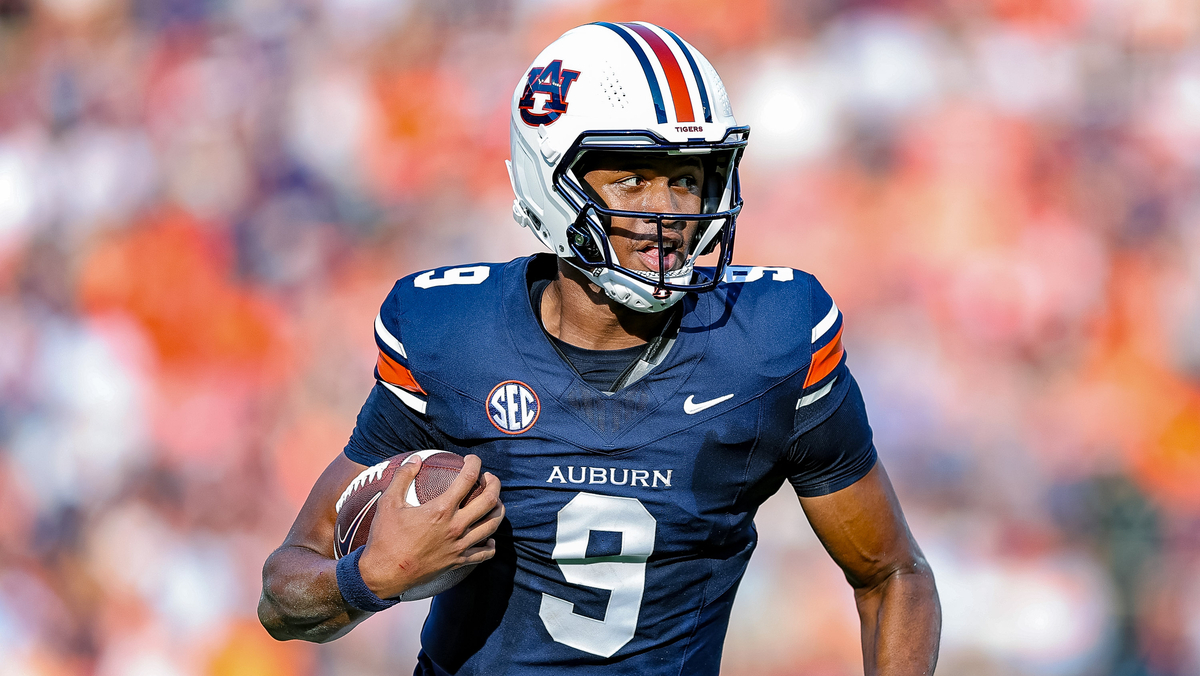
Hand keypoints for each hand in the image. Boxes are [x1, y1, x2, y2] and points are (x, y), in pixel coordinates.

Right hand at [357, 454, 503, 599]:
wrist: (384, 573)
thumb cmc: (385, 538)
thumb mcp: (388, 503)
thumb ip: (402, 477)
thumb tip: (416, 458)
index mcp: (441, 509)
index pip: (467, 479)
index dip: (474, 464)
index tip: (472, 460)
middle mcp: (455, 527)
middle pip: (489, 500)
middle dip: (494, 484)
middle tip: (489, 478)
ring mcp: (459, 546)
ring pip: (492, 525)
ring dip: (498, 510)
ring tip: (495, 502)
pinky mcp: (458, 562)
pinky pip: (484, 553)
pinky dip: (491, 544)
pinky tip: (488, 538)